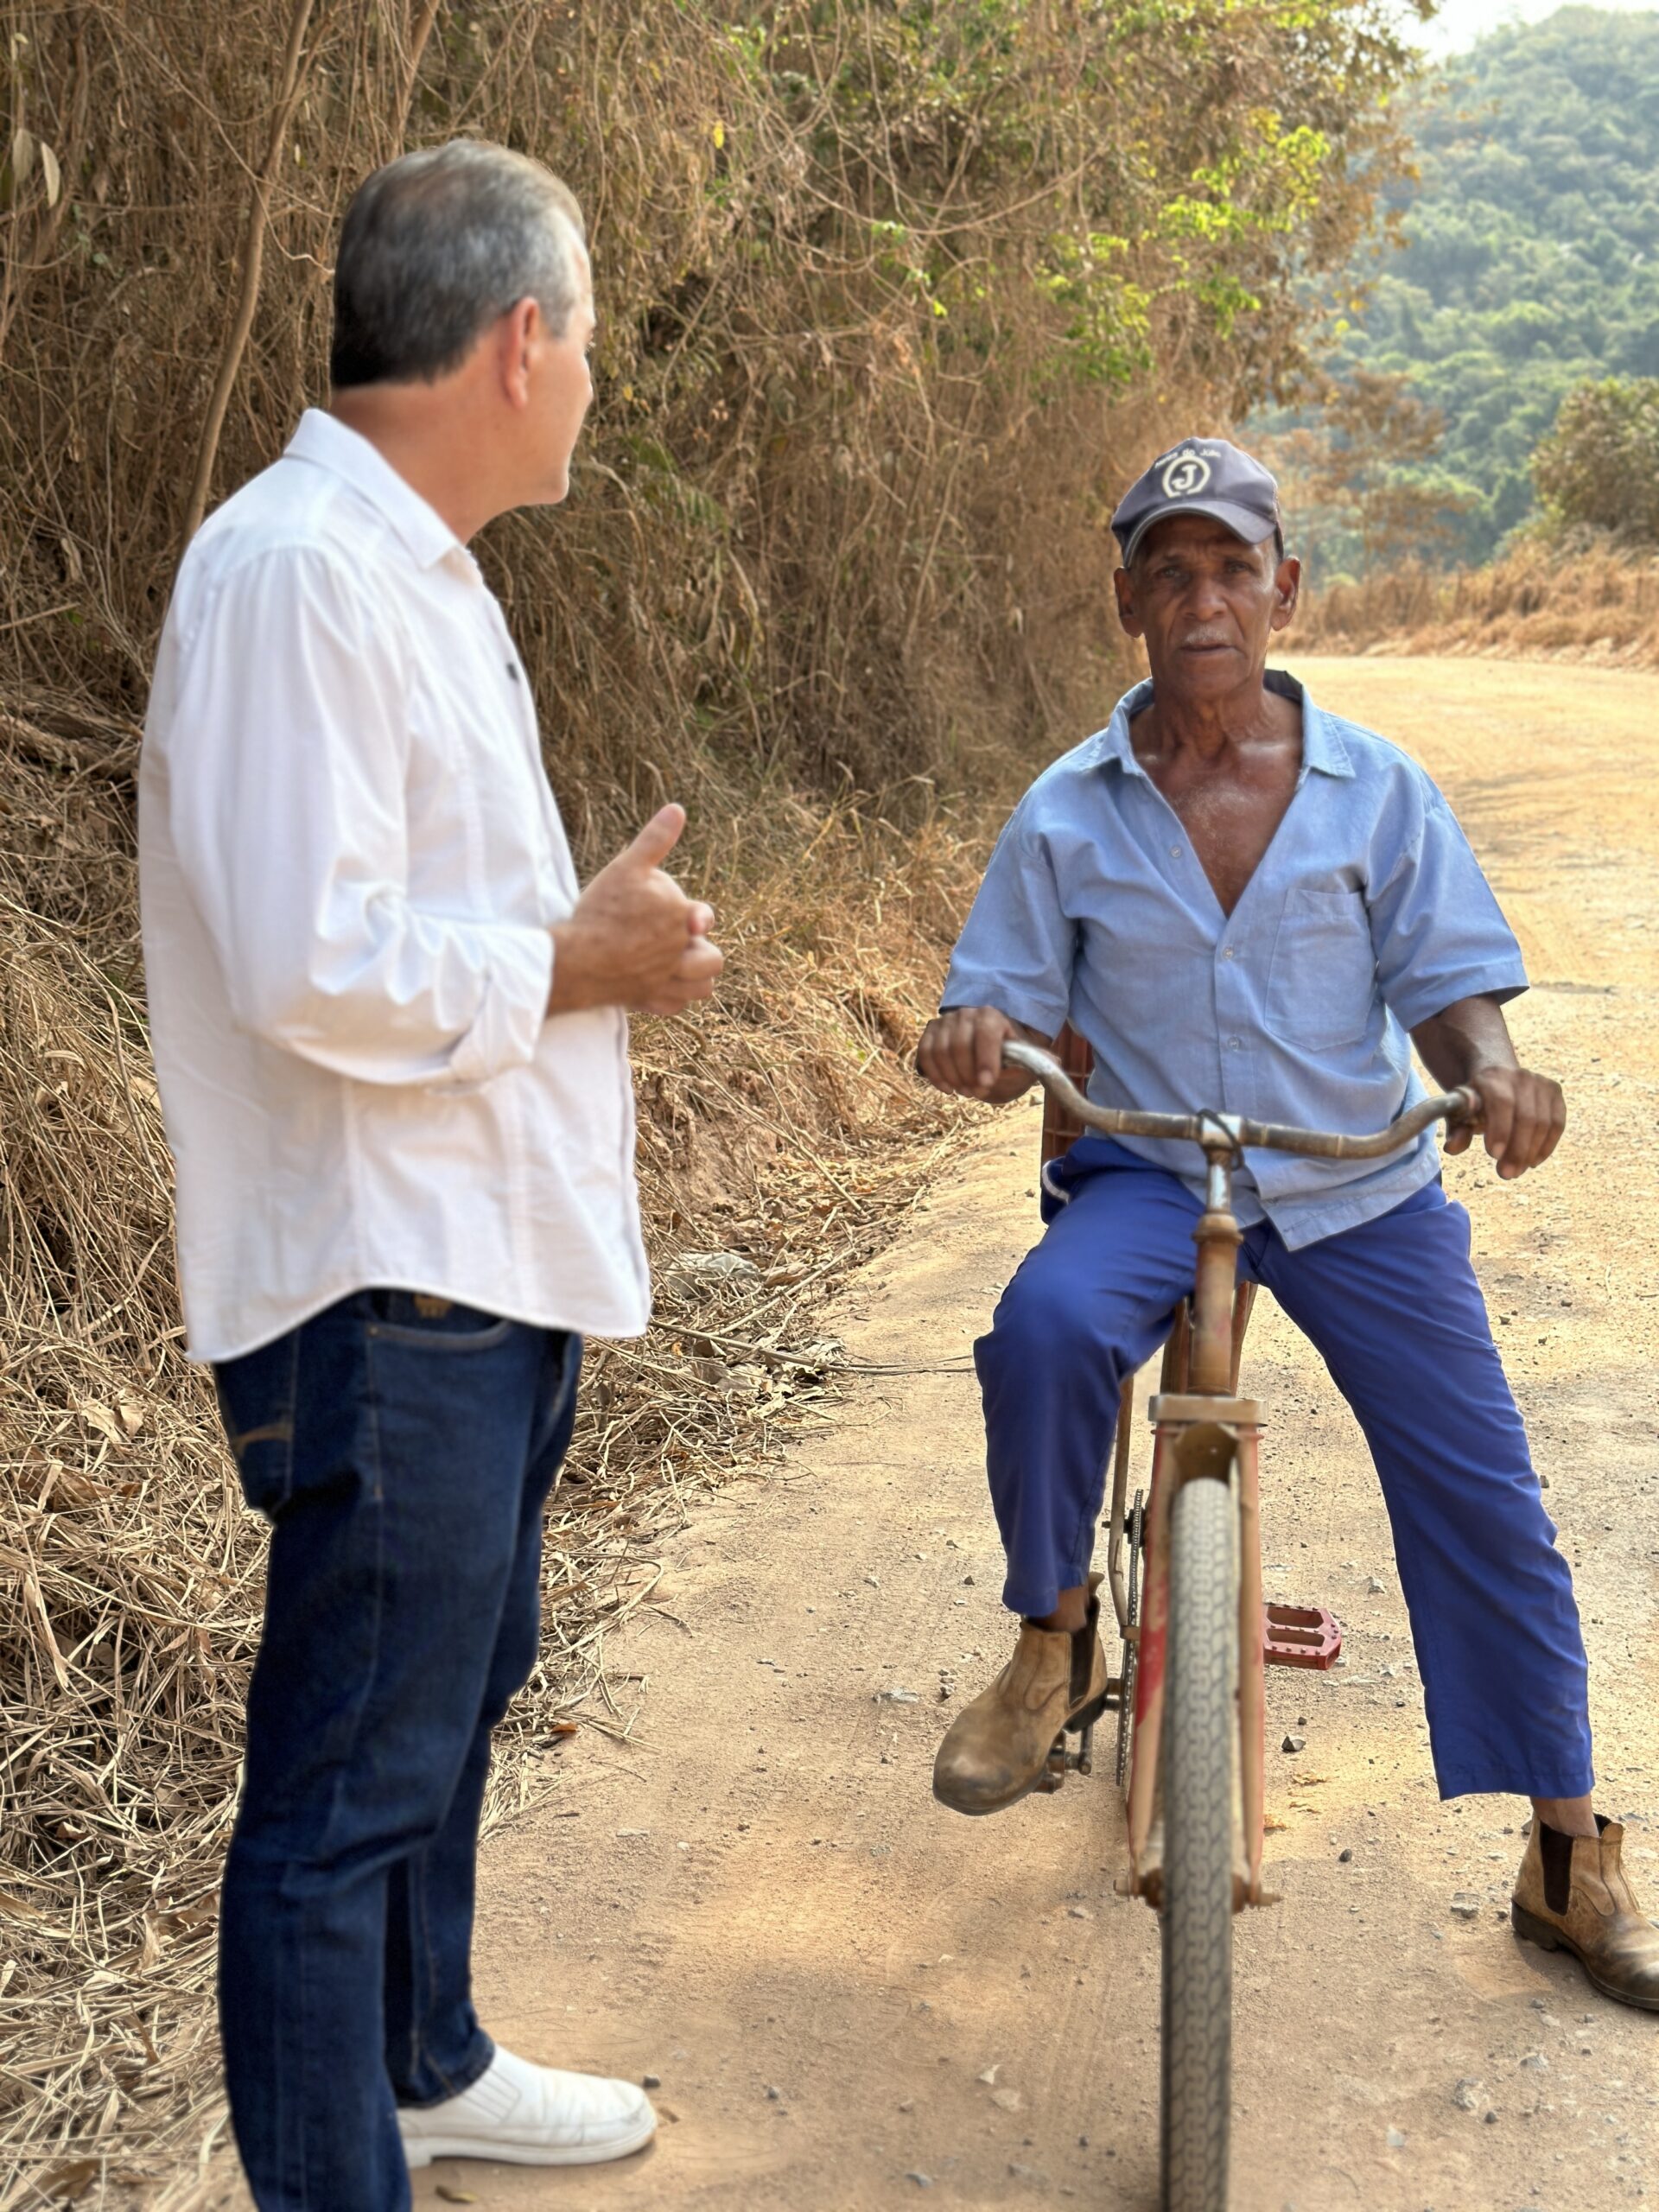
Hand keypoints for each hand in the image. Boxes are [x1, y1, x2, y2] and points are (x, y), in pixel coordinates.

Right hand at [548, 804, 722, 1015]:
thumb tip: (677, 809)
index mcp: (682, 919)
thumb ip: (655, 841)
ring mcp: (668, 981)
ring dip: (695, 977)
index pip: (704, 917)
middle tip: (680, 941)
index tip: (679, 912)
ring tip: (677, 964)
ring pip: (703, 986)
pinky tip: (658, 984)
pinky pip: (675, 1005)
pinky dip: (672, 998)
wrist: (577, 958)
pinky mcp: (650, 1002)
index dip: (694, 914)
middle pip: (714, 958)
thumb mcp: (626, 867)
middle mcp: (682, 954)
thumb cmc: (602, 911)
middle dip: (702, 950)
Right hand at [916, 1006, 1040, 1101]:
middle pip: (959, 1045)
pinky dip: (934, 1074)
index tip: (987, 1084)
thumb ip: (1036, 1059)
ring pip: (940, 1051)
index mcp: (992, 1016)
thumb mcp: (1023, 1054)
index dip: (985, 1059)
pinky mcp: (930, 1033)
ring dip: (952, 1077)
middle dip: (968, 1074)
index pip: (985, 1033)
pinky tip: (948, 1089)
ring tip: (966, 1091)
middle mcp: (966, 1014)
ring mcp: (945, 1022)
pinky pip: (924, 1053)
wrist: (986, 1042)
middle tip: (978, 1093)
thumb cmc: (1007, 1051)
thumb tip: (1055, 1063)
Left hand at [1443, 1063, 1564, 1178]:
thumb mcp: (1460, 1114)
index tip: (1494, 1155)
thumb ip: (1457, 1131)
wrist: (1498, 1079)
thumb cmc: (1476, 1103)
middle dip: (1517, 1150)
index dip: (1501, 1129)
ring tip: (1516, 1171)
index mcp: (1492, 1078)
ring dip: (1531, 1152)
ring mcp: (1541, 1082)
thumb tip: (1452, 1148)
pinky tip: (1532, 1162)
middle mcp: (1520, 1076)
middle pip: (1527, 1117)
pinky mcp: (1555, 1092)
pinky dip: (1547, 1146)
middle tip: (1506, 1174)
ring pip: (1544, 1123)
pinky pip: (1557, 1124)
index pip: (1502, 1103)